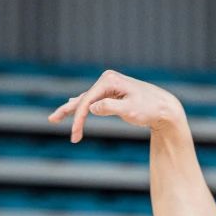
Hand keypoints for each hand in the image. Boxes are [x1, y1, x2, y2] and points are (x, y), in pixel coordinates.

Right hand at [49, 70, 183, 142]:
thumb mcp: (130, 110)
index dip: (79, 119)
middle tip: (51, 120)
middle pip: (83, 98)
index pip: (88, 101)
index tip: (75, 135)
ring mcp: (109, 86)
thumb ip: (110, 108)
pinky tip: (72, 105)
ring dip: (72, 109)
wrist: (163, 108)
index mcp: (109, 81)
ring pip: (86, 99)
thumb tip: (91, 108)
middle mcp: (107, 80)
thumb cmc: (149, 109)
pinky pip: (93, 101)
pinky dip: (83, 106)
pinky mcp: (112, 94)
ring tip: (55, 117)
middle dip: (69, 112)